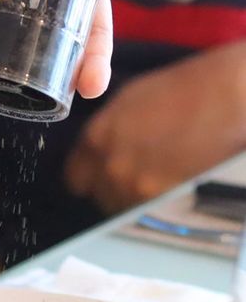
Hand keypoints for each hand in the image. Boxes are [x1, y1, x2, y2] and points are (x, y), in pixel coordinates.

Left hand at [65, 43, 245, 213]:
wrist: (227, 98)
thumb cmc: (184, 90)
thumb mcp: (129, 101)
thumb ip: (105, 129)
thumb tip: (97, 149)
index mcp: (98, 138)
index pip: (74, 179)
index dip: (88, 177)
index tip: (97, 176)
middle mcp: (112, 167)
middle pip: (99, 197)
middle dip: (112, 187)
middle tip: (136, 174)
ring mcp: (138, 188)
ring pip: (123, 208)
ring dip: (134, 198)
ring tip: (158, 177)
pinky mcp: (167, 200)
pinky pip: (149, 211)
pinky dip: (156, 203)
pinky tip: (171, 183)